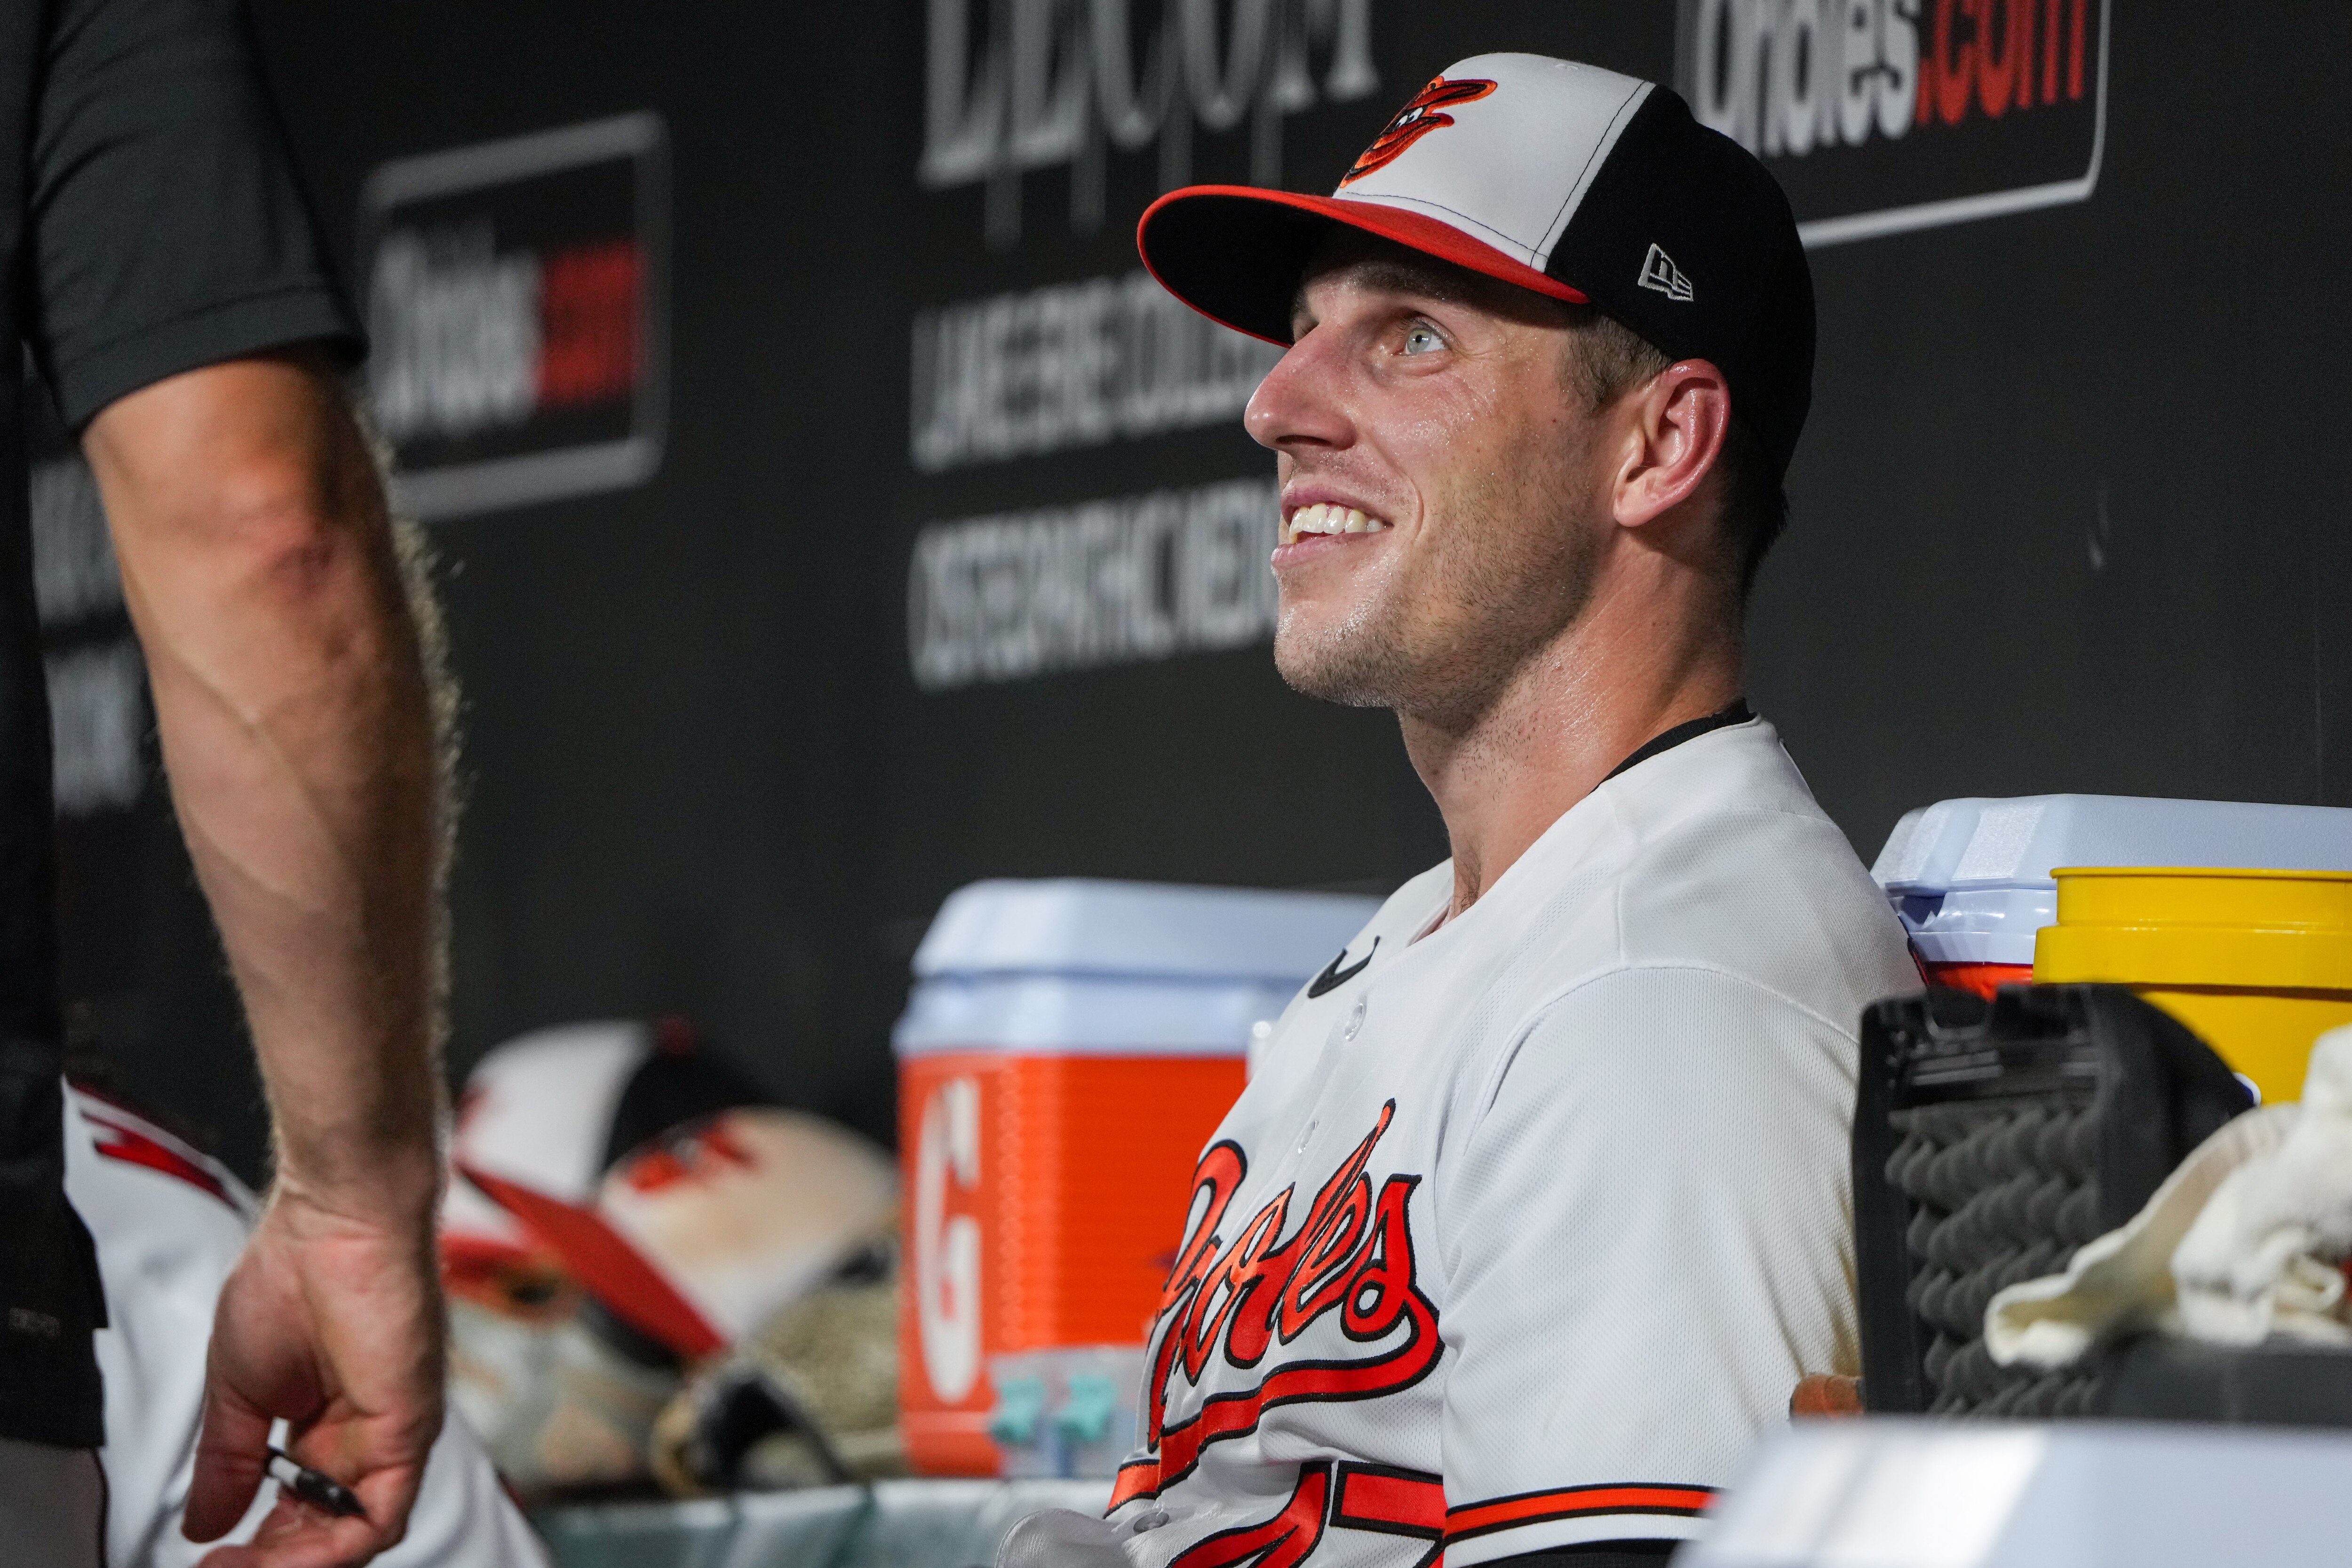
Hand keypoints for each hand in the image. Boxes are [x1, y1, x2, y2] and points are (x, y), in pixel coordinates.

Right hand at [186, 1187, 444, 1567]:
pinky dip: (334, 1549)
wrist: (336, 1219)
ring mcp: (392, 1431)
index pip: (300, 1511)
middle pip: (328, 1530)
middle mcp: (365, 1432)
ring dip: (297, 1563)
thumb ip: (226, 1462)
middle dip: (271, 1562)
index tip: (211, 1558)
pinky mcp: (409, 1425)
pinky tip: (289, 1557)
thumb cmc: (296, 1271)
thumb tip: (203, 1520)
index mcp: (326, 1421)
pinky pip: (381, 1512)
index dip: (257, 1547)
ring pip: (357, 1533)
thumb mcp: (238, 1388)